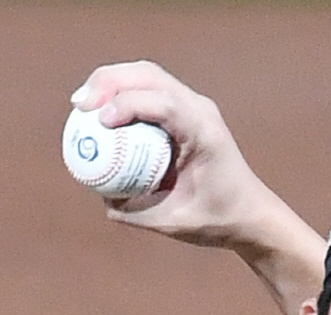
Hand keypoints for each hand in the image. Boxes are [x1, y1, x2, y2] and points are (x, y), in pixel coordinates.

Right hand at [70, 61, 324, 314]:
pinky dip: (123, 94)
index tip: (99, 121)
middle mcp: (200, 110)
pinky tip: (101, 110)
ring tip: (83, 103)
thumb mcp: (176, 223)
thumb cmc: (219, 220)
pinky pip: (150, 91)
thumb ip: (139, 213)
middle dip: (108, 82)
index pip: (162, 103)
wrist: (251, 215)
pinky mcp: (186, 111)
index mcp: (204, 133)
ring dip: (112, 82)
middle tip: (79, 105)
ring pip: (147, 76)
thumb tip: (105, 200)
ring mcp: (194, 106)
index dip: (126, 105)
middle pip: (149, 75)